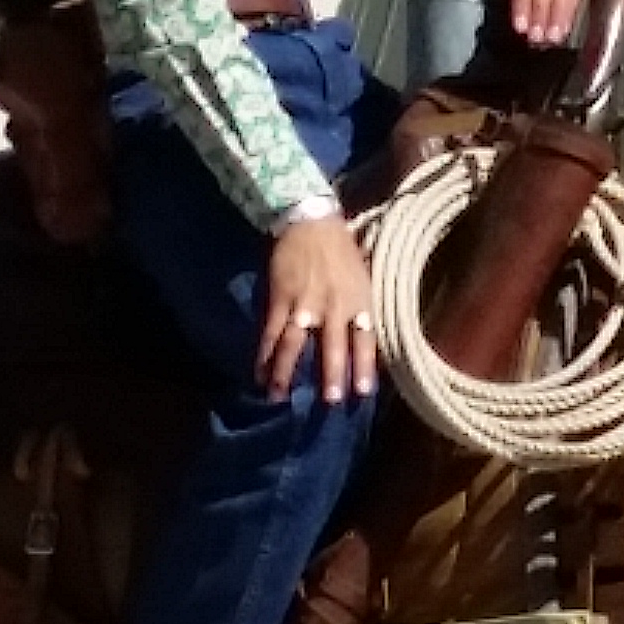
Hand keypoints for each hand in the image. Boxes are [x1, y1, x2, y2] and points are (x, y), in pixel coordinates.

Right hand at [261, 212, 379, 404]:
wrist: (312, 222)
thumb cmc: (341, 251)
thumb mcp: (363, 278)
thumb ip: (361, 308)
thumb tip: (362, 338)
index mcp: (358, 301)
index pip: (365, 340)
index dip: (364, 367)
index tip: (362, 392)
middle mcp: (333, 306)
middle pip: (332, 348)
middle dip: (331, 376)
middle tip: (329, 401)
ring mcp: (304, 304)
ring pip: (294, 345)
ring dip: (286, 373)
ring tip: (278, 397)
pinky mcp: (280, 299)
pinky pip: (271, 332)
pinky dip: (264, 354)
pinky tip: (259, 372)